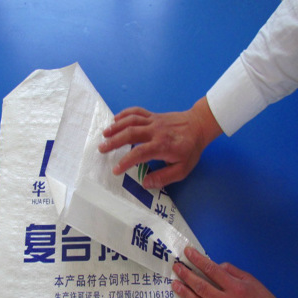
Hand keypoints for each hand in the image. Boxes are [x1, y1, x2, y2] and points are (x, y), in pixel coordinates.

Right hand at [98, 96, 221, 188]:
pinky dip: (124, 114)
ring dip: (116, 127)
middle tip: (101, 149)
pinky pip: (136, 111)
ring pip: (131, 120)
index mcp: (162, 146)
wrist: (199, 125)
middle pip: (131, 133)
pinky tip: (114, 120)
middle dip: (114, 141)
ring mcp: (153, 121)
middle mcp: (155, 131)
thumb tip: (145, 183)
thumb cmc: (190, 149)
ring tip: (104, 134)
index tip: (115, 170)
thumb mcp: (182, 169)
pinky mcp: (152, 115)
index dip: (126, 161)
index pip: (140, 153)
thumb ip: (164, 177)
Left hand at [172, 247, 297, 297]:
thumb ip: (234, 273)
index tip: (187, 252)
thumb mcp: (255, 284)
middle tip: (176, 267)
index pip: (213, 270)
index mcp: (238, 289)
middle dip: (186, 275)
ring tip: (175, 284)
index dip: (198, 260)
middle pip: (202, 287)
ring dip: (185, 294)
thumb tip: (216, 265)